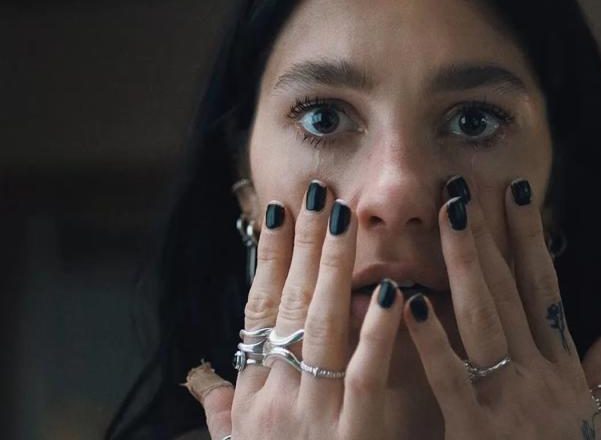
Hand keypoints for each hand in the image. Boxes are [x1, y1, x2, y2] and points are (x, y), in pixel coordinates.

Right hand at [186, 180, 405, 438]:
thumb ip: (220, 413)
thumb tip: (195, 379)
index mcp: (252, 396)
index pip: (256, 312)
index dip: (266, 261)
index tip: (274, 214)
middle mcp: (275, 397)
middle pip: (287, 305)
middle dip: (302, 245)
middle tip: (315, 192)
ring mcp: (313, 415)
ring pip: (321, 327)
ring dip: (331, 269)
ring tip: (343, 219)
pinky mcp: (356, 434)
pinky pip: (366, 375)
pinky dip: (377, 332)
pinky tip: (390, 292)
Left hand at [402, 176, 600, 438]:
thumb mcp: (600, 424)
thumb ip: (598, 380)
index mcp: (562, 370)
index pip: (544, 288)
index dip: (531, 238)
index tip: (516, 194)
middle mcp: (540, 375)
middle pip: (512, 290)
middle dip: (490, 235)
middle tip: (468, 186)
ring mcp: (511, 401)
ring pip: (487, 318)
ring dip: (467, 264)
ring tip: (449, 216)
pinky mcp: (478, 433)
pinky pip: (451, 380)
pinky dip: (431, 340)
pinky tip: (411, 302)